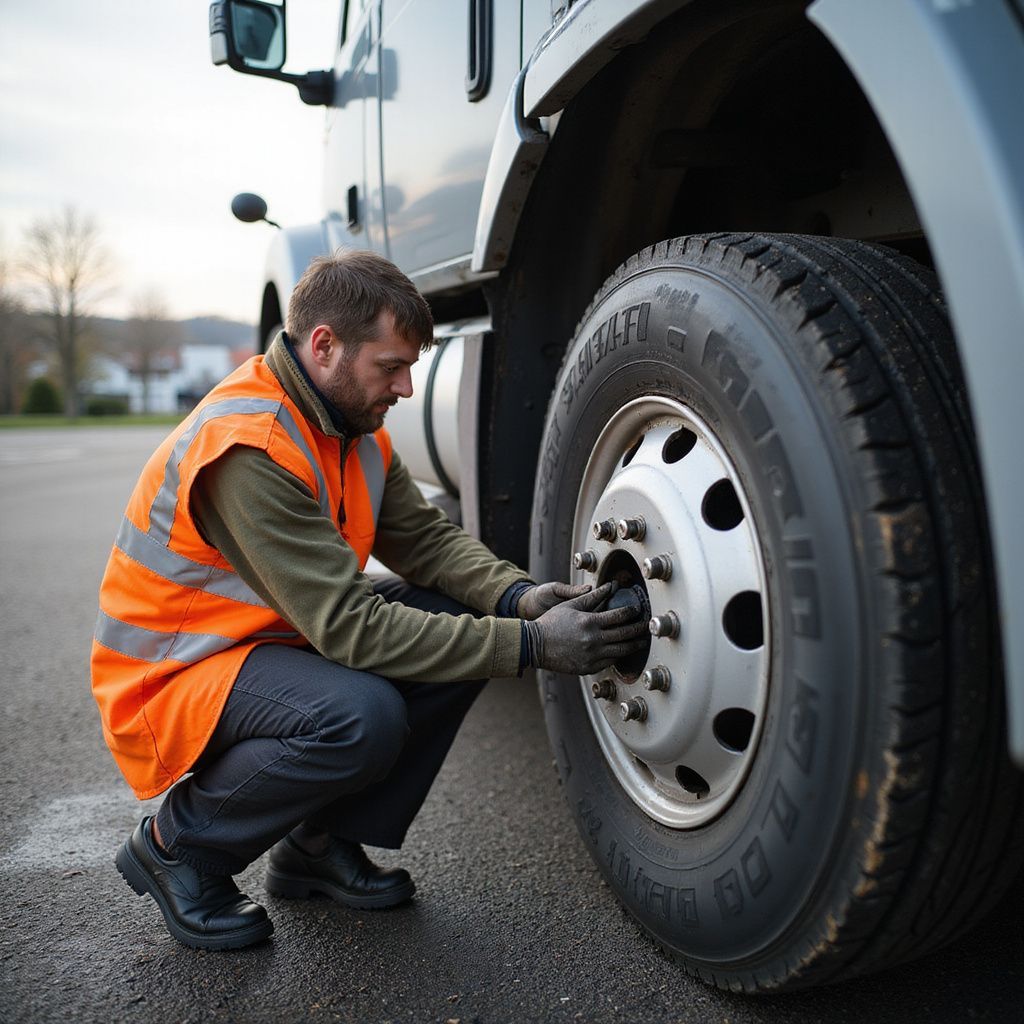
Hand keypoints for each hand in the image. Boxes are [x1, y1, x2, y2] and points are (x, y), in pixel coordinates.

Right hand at [525, 582, 649, 675]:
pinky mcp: (588, 668)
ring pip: (620, 651)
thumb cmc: (551, 622)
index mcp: (589, 622)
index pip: (619, 616)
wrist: (534, 645)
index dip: (631, 612)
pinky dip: (618, 657)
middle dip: (638, 629)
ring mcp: (591, 656)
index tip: (638, 610)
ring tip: (641, 642)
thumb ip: (592, 597)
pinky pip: (609, 663)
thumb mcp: (570, 605)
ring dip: (633, 646)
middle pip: (624, 635)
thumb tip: (609, 586)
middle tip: (647, 626)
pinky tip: (622, 652)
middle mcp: (593, 640)